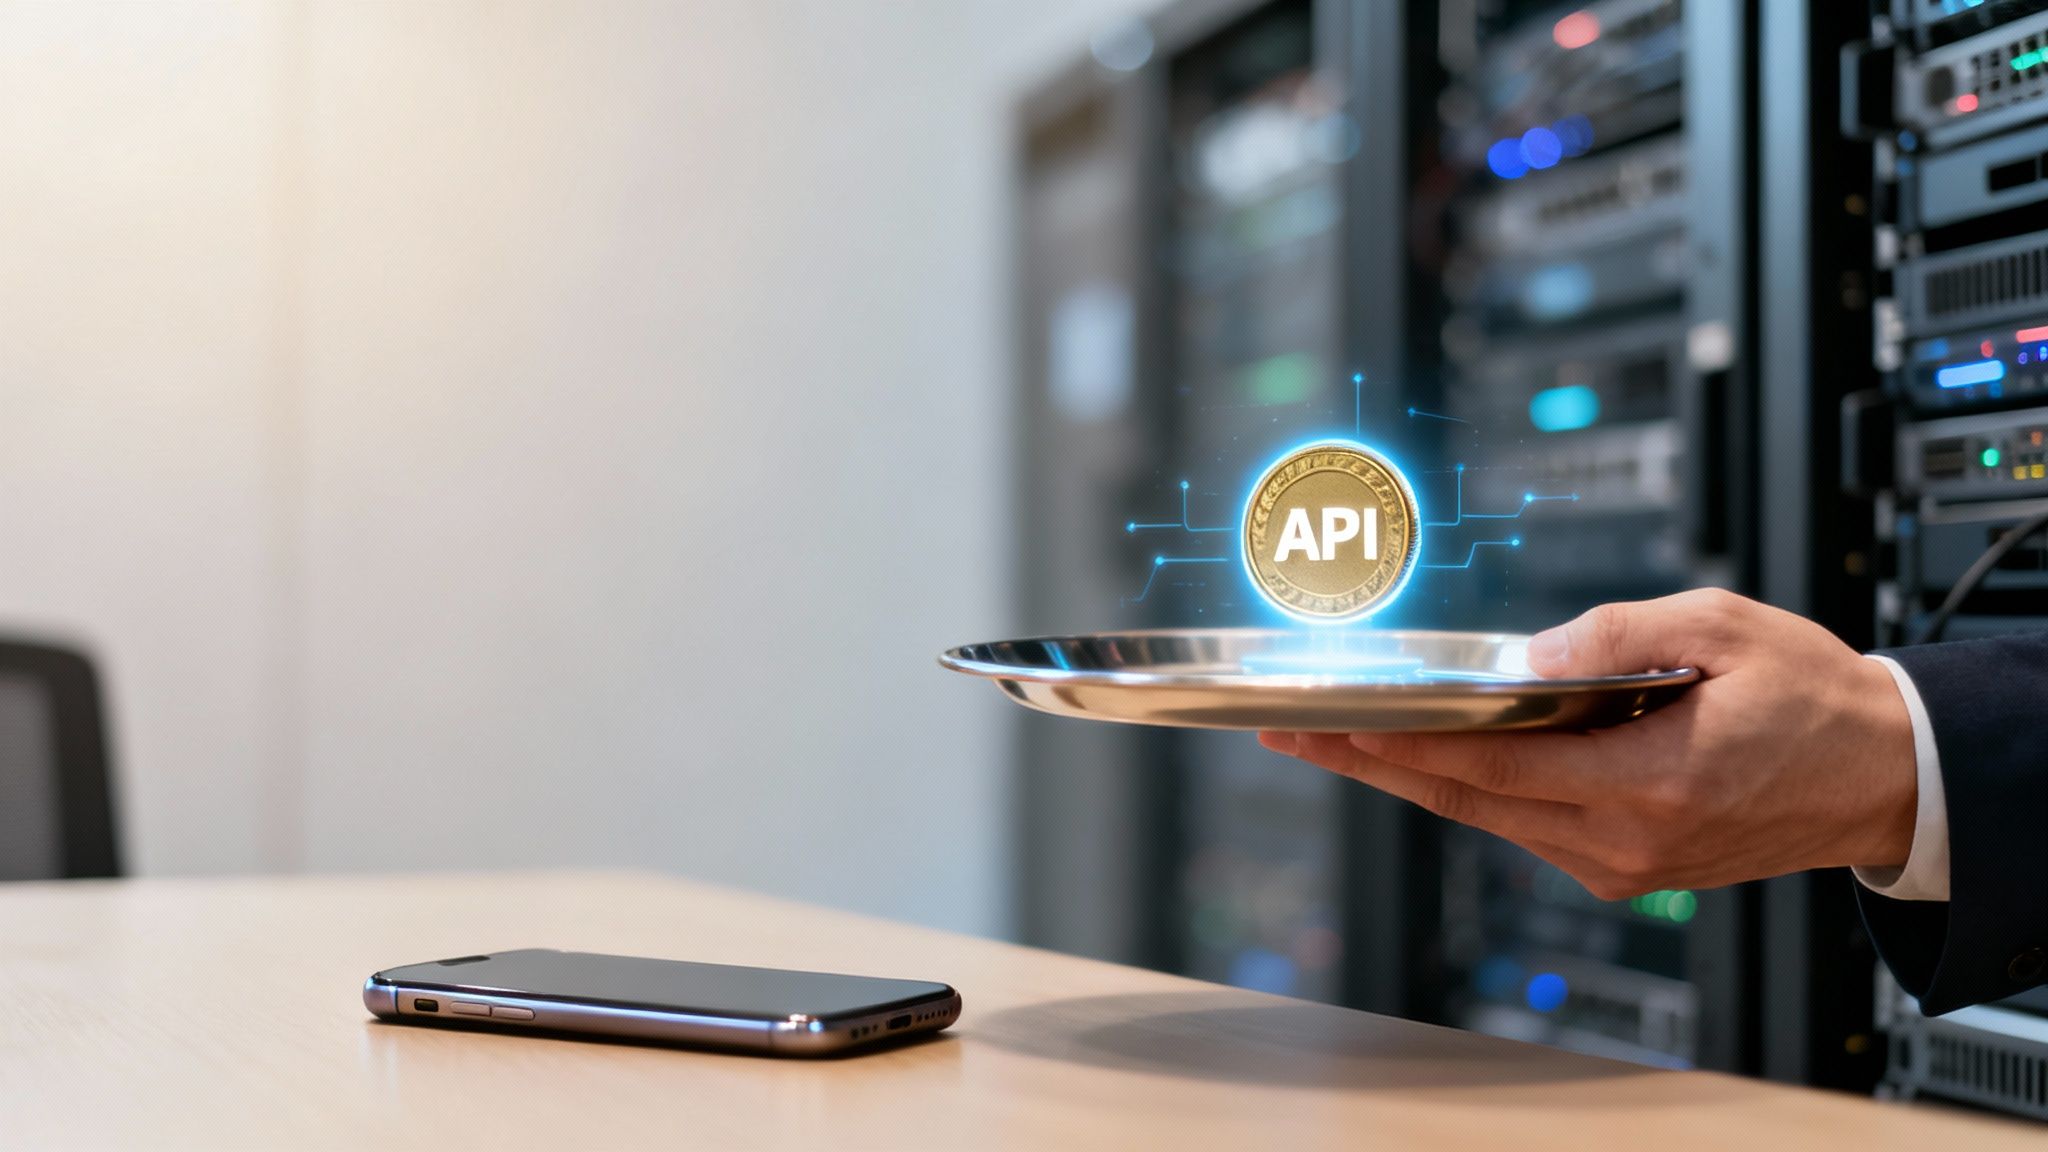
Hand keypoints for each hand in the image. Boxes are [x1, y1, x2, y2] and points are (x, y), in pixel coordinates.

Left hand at [1260, 589, 1918, 898]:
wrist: (1883, 776)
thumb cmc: (1813, 699)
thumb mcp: (1721, 628)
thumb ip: (1612, 637)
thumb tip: (1523, 658)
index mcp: (1647, 786)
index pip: (1485, 766)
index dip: (1392, 744)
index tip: (1322, 723)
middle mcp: (1622, 842)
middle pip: (1462, 800)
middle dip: (1369, 762)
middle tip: (1292, 731)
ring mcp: (1621, 864)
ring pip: (1487, 816)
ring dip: (1413, 774)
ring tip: (1340, 735)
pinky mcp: (1624, 866)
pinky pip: (1523, 823)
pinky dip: (1472, 787)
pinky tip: (1431, 752)